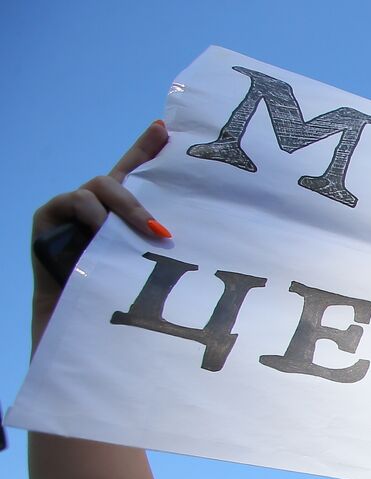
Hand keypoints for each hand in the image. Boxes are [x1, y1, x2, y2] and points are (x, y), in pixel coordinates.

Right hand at [32, 121, 168, 349]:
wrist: (76, 324)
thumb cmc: (116, 298)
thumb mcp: (146, 267)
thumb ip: (160, 245)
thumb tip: (189, 240)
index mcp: (121, 212)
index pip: (136, 172)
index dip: (147, 147)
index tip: (165, 128)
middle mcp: (96, 205)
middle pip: (119, 177)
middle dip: (141, 199)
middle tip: (160, 232)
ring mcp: (71, 209)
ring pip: (99, 188)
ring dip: (121, 210)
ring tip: (135, 239)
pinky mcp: (47, 217)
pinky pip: (74, 202)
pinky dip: (92, 216)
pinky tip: (101, 234)